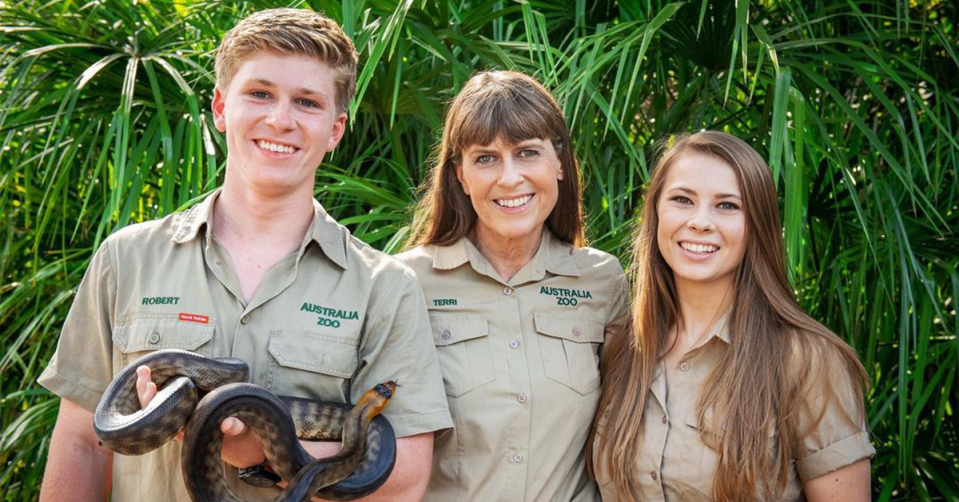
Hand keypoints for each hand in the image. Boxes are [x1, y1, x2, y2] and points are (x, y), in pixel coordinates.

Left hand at [135, 365, 265, 467]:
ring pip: (159, 405)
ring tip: (142, 369)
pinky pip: (168, 398)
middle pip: (156, 412)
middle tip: (143, 372)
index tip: (152, 387)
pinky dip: (160, 386)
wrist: (244, 440)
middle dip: (146, 394)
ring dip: (148, 388)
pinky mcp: (187, 408)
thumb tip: (227, 424)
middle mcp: (182, 425)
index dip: (155, 404)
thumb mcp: (242, 433)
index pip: (166, 419)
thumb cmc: (242, 437)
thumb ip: (236, 427)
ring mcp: (183, 416)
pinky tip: (152, 372)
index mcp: (189, 432)